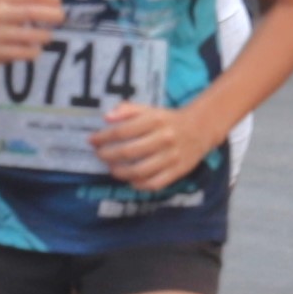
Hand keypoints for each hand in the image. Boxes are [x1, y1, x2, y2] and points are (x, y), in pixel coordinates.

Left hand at [87, 100, 215, 191]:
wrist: (200, 129)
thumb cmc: (167, 120)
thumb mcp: (149, 109)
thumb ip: (127, 110)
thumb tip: (106, 117)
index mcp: (156, 120)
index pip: (123, 130)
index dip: (103, 137)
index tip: (92, 140)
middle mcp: (164, 138)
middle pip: (129, 151)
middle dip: (108, 155)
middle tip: (100, 155)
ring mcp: (172, 157)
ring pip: (140, 171)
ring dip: (120, 172)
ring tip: (112, 168)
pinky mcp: (178, 171)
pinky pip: (154, 183)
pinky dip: (138, 184)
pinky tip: (130, 179)